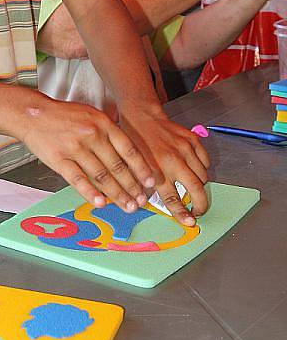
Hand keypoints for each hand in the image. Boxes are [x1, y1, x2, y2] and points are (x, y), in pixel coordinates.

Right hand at [19, 98, 155, 212]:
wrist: (33, 114)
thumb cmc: (63, 116)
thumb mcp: (91, 114)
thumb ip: (108, 131)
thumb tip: (128, 156)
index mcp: (102, 123)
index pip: (128, 149)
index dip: (141, 168)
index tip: (150, 182)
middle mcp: (91, 134)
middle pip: (117, 166)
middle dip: (132, 186)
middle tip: (141, 200)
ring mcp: (75, 147)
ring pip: (101, 176)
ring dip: (117, 194)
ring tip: (127, 205)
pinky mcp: (59, 159)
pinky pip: (78, 180)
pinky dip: (91, 193)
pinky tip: (101, 203)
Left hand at [119, 108, 209, 225]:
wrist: (142, 117)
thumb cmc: (136, 143)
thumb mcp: (135, 168)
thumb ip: (145, 187)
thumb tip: (152, 205)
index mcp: (157, 170)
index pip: (174, 199)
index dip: (183, 214)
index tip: (190, 222)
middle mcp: (173, 161)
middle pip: (196, 190)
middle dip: (201, 205)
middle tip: (198, 210)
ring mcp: (185, 150)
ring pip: (203, 177)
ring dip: (199, 186)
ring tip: (192, 187)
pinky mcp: (192, 140)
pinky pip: (205, 161)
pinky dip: (202, 168)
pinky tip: (193, 169)